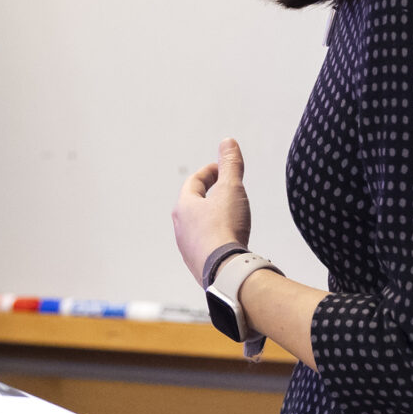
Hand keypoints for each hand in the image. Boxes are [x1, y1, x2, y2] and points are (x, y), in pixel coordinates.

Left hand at [173, 138, 251, 282]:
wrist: (225, 271)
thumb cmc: (225, 229)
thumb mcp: (231, 190)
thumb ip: (230, 165)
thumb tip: (228, 142)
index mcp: (184, 207)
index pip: (194, 182)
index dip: (210, 172)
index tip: (223, 170)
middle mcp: (181, 228)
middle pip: (193, 204)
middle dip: (209, 195)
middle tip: (225, 190)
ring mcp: (187, 248)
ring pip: (197, 227)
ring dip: (211, 218)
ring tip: (227, 217)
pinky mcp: (197, 265)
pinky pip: (204, 245)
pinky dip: (214, 237)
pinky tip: (227, 241)